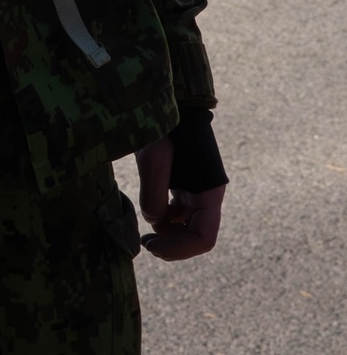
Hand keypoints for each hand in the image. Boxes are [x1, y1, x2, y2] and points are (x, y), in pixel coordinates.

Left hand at [135, 135, 225, 260]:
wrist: (170, 105)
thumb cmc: (165, 127)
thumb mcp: (154, 158)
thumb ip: (154, 194)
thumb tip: (155, 221)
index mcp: (209, 193)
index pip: (203, 238)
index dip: (179, 249)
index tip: (152, 245)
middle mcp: (207, 196)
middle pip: (195, 236)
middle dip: (172, 244)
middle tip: (145, 243)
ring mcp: (196, 192)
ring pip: (186, 227)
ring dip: (167, 233)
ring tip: (145, 230)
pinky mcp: (184, 186)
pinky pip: (178, 214)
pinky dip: (165, 219)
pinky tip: (152, 211)